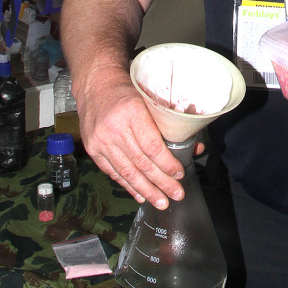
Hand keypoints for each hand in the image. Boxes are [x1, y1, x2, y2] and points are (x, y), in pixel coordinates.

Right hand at [74, 71, 186, 209]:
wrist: (95, 85)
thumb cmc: (127, 90)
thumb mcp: (149, 100)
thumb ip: (169, 124)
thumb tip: (194, 148)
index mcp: (131, 112)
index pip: (152, 146)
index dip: (167, 164)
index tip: (180, 174)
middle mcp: (114, 128)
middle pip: (141, 163)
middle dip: (161, 183)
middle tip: (176, 195)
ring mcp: (100, 141)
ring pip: (127, 172)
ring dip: (146, 190)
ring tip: (161, 202)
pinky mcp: (93, 149)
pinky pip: (113, 172)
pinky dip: (128, 185)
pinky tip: (140, 195)